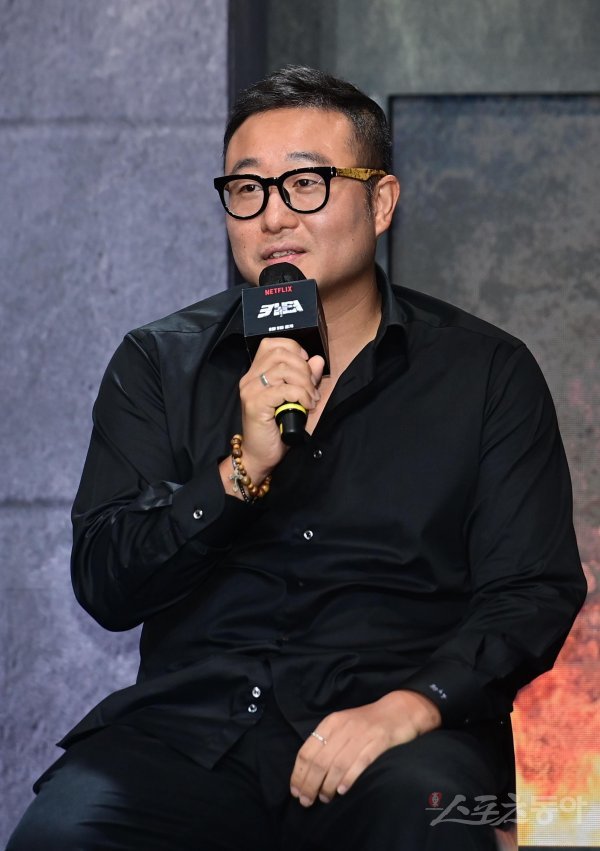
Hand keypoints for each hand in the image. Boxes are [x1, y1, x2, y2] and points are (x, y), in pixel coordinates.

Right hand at [235, 338, 324, 482]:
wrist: (260, 455)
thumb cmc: (276, 429)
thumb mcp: (296, 399)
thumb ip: (306, 378)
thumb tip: (317, 359)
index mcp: (256, 372)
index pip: (272, 344)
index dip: (294, 349)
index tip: (307, 367)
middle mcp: (250, 378)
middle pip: (281, 354)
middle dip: (304, 368)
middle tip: (312, 388)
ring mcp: (250, 390)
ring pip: (283, 369)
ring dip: (304, 383)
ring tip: (311, 399)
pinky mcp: (255, 403)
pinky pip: (284, 390)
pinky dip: (301, 395)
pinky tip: (306, 405)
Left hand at [289, 690, 441, 806]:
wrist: (399, 710)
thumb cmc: (367, 723)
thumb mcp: (343, 726)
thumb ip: (327, 743)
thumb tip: (307, 771)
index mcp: (331, 723)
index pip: (307, 751)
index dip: (298, 774)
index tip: (295, 791)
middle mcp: (343, 728)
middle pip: (319, 761)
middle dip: (309, 784)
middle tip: (306, 801)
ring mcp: (361, 734)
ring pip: (337, 764)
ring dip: (327, 786)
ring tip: (324, 799)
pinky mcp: (378, 741)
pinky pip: (360, 762)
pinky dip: (348, 778)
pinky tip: (342, 790)